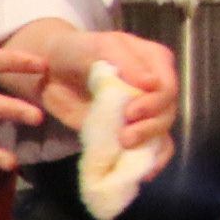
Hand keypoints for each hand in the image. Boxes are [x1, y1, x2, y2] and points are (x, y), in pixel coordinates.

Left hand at [0, 22, 181, 154]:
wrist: (52, 71)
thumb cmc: (78, 51)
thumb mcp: (101, 46)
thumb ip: (127, 63)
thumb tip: (153, 84)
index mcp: (155, 62)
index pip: (168, 86)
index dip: (154, 102)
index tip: (131, 113)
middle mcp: (155, 88)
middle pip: (167, 112)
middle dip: (150, 127)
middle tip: (126, 137)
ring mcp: (144, 112)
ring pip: (162, 132)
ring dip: (149, 144)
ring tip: (126, 147)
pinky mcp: (129, 131)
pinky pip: (151, 149)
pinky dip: (152, 161)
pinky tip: (146, 173)